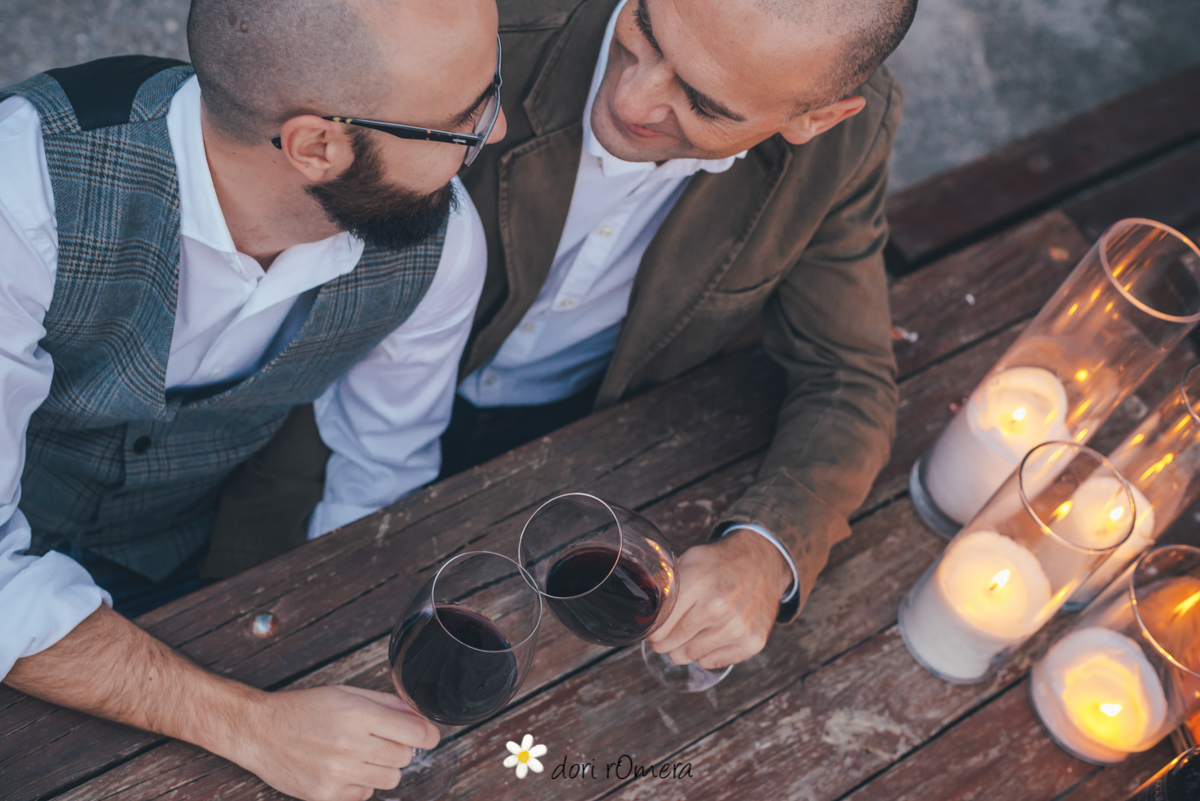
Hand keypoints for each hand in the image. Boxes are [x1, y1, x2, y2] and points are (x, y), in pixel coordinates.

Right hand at [232, 685, 440, 800]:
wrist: (260, 731)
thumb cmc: (304, 709)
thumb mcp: (346, 694)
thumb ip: (387, 704)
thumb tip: (420, 717)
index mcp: (358, 714)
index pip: (415, 733)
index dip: (429, 734)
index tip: (428, 735)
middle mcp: (350, 745)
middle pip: (405, 757)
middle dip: (400, 748)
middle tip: (380, 740)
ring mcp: (338, 773)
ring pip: (391, 779)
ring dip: (383, 767)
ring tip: (360, 754)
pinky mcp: (326, 795)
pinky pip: (365, 795)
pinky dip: (361, 783)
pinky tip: (343, 769)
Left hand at [646, 529, 791, 668]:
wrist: (762, 563)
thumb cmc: (719, 564)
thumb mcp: (690, 560)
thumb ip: (667, 586)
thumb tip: (643, 613)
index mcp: (698, 583)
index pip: (660, 625)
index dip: (651, 632)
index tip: (650, 631)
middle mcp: (718, 607)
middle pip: (673, 644)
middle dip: (663, 643)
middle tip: (664, 637)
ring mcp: (737, 627)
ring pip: (691, 656)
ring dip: (683, 649)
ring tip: (688, 634)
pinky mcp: (752, 642)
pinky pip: (712, 663)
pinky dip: (706, 653)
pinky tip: (711, 636)